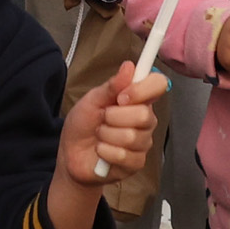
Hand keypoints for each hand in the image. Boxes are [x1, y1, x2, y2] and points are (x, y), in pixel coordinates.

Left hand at [50, 64, 164, 228]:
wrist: (71, 154)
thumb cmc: (83, 125)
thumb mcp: (91, 100)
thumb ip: (111, 86)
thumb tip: (129, 66)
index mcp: (137, 99)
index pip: (158, 85)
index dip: (142, 90)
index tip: (122, 96)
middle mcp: (145, 119)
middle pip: (144, 115)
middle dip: (114, 117)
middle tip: (103, 119)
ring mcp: (142, 143)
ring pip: (131, 137)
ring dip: (106, 135)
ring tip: (100, 136)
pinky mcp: (136, 163)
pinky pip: (124, 155)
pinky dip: (105, 152)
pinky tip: (101, 151)